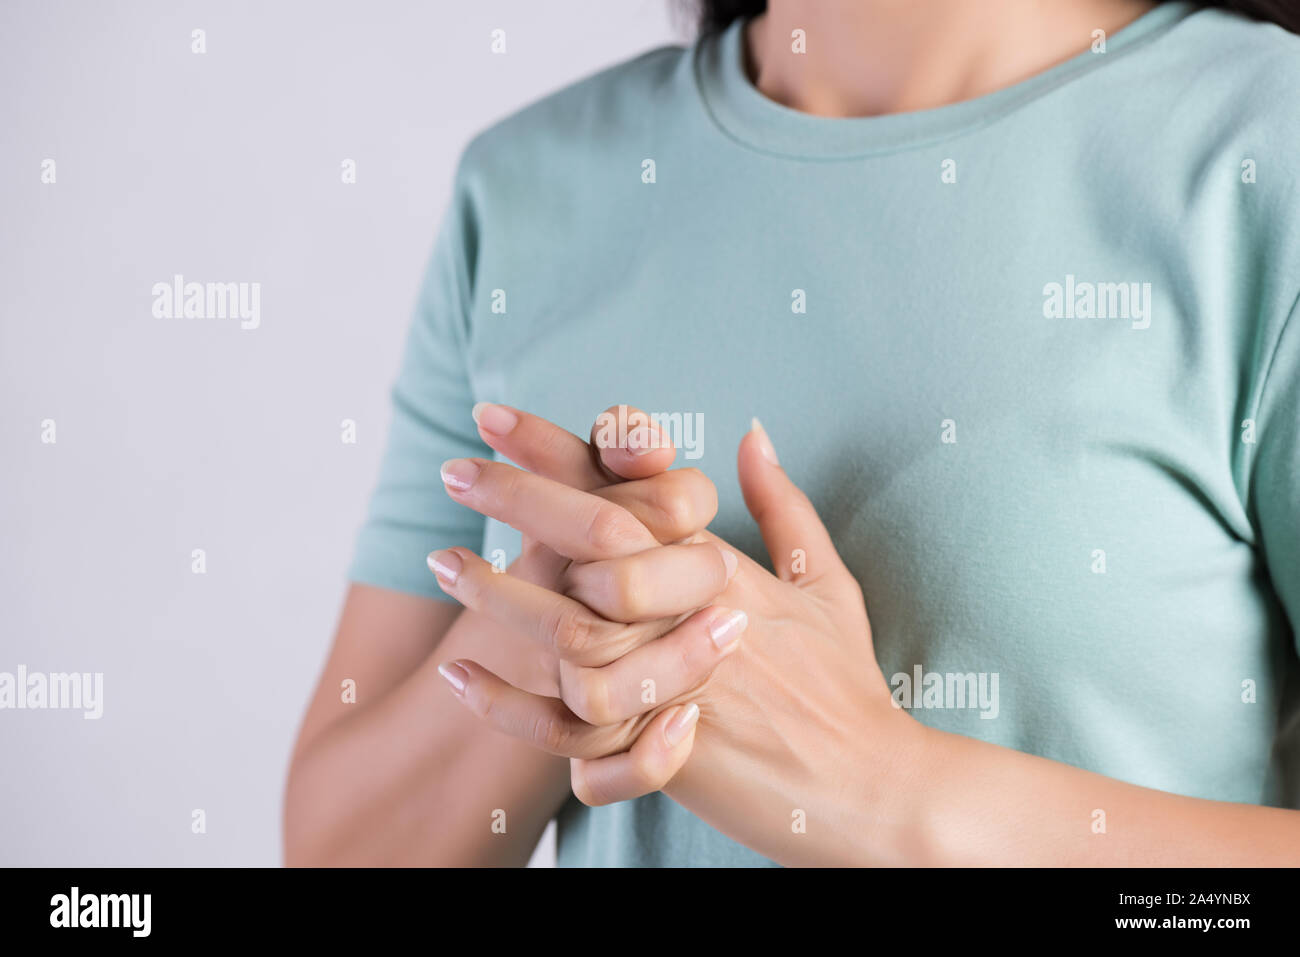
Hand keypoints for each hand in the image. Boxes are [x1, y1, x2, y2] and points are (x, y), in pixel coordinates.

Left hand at [438, 412, 920, 864]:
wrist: (869, 788)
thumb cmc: (847, 686)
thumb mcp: (827, 586)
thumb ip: (785, 507)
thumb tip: (754, 434)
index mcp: (724, 567)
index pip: (631, 488)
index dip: (559, 448)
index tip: (495, 416)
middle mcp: (694, 615)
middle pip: (589, 542)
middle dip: (514, 498)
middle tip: (454, 470)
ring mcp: (677, 683)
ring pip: (566, 631)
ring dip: (496, 595)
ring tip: (444, 563)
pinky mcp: (661, 750)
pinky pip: (565, 728)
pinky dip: (505, 704)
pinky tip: (461, 674)